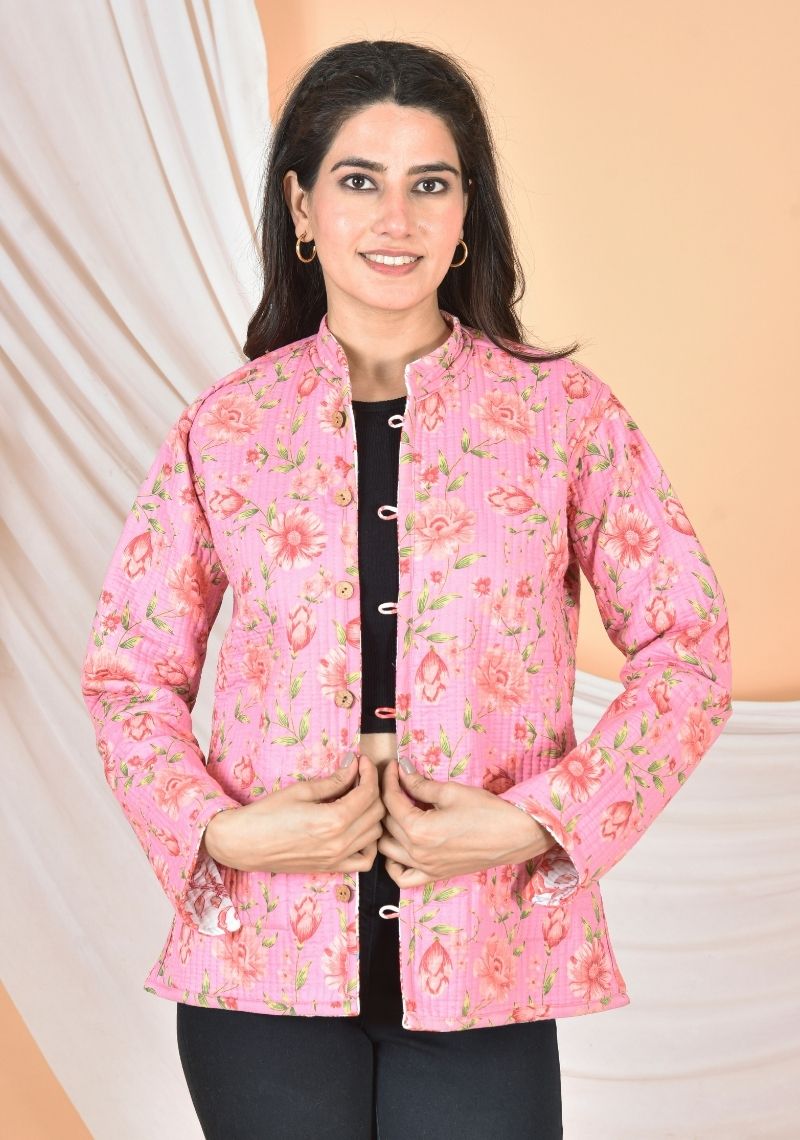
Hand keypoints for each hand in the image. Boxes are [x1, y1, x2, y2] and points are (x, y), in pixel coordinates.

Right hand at [203, 753, 384, 873]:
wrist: (243, 843)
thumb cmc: (266, 813)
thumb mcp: (301, 791)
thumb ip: (333, 781)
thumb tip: (354, 767)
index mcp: (333, 820)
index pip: (368, 793)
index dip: (369, 772)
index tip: (361, 760)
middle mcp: (340, 843)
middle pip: (376, 813)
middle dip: (373, 789)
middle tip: (359, 775)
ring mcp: (337, 859)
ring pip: (375, 834)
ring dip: (372, 813)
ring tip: (358, 798)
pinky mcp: (332, 868)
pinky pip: (365, 860)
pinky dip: (369, 843)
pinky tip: (358, 828)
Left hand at [377, 760, 556, 887]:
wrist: (515, 835)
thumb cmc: (486, 811)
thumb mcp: (450, 791)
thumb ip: (420, 784)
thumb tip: (403, 771)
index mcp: (418, 830)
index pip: (392, 801)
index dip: (389, 780)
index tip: (394, 767)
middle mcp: (417, 853)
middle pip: (388, 823)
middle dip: (388, 799)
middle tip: (395, 782)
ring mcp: (425, 868)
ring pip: (388, 850)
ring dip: (387, 829)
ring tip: (397, 811)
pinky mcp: (435, 876)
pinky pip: (403, 877)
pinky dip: (393, 864)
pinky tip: (400, 846)